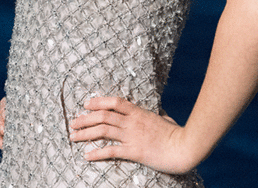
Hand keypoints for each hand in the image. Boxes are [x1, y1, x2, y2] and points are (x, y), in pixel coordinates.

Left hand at [69, 97, 193, 174]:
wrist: (184, 147)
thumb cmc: (177, 134)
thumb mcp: (165, 120)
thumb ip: (159, 117)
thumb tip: (161, 116)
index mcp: (139, 112)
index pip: (114, 102)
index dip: (98, 101)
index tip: (86, 104)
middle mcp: (132, 122)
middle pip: (103, 116)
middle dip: (85, 118)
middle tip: (72, 122)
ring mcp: (132, 136)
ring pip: (103, 131)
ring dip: (86, 133)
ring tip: (73, 136)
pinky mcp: (134, 151)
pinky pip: (111, 151)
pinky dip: (97, 153)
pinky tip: (87, 155)